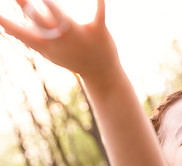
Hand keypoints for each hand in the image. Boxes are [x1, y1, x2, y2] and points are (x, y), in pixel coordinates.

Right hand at [0, 0, 118, 77]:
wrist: (101, 73)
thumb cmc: (72, 58)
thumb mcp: (49, 51)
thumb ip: (29, 38)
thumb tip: (5, 27)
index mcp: (47, 45)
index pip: (22, 34)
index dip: (7, 24)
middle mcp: (61, 39)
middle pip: (39, 21)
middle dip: (26, 7)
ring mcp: (79, 34)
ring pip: (62, 16)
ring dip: (51, 5)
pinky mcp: (98, 30)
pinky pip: (99, 14)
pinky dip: (100, 3)